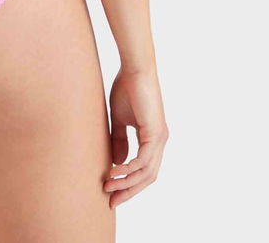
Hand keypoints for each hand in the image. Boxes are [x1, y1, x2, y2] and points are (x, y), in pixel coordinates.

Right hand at [104, 65, 168, 206]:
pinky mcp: (156, 133)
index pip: (144, 170)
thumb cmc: (127, 88)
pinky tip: (116, 171)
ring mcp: (160, 138)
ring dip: (126, 183)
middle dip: (128, 191)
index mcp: (153, 138)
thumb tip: (118, 163)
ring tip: (107, 186)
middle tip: (110, 199)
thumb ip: (120, 140)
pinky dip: (129, 169)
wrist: (134, 69)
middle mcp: (160, 141)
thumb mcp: (120, 120)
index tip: (111, 191)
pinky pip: (144, 161)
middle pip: (148, 177)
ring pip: (146, 173)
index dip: (129, 183)